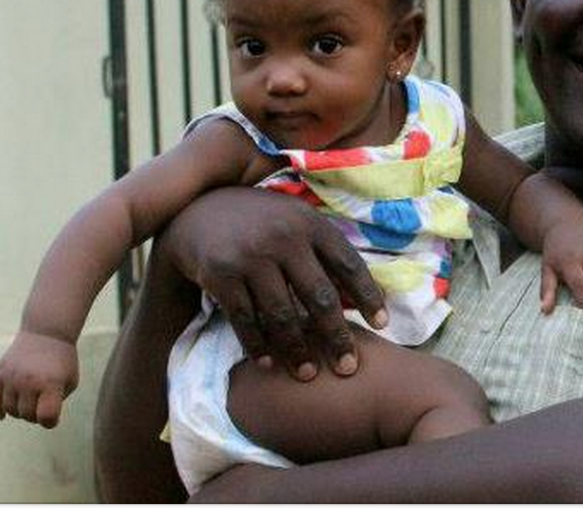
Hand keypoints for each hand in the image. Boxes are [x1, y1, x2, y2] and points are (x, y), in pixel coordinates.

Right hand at [0, 330, 78, 427]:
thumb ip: (57, 403)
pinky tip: (3, 414)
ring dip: (19, 410)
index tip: (53, 416)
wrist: (47, 333)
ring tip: (29, 399)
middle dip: (35, 414)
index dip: (50, 422)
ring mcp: (11, 377)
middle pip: (27, 415)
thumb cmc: (62, 361)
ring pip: (9, 409)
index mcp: (51, 384)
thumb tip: (42, 420)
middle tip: (41, 403)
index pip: (46, 417)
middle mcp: (29, 381)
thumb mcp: (70, 380)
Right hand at [162, 187, 386, 379]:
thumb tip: (360, 296)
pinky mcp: (222, 274)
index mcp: (310, 224)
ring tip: (308, 373)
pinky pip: (245, 320)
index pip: (349, 264)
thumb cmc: (263, 222)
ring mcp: (251, 256)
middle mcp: (284, 238)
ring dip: (297, 350)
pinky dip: (258, 345)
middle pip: (319, 296)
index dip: (369, 296)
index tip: (382, 325)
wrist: (200, 209)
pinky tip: (269, 363)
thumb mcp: (297, 221)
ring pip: (282, 314)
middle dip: (336, 336)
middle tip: (348, 367)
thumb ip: (325, 252)